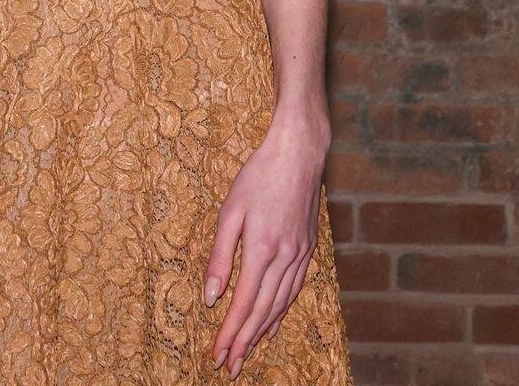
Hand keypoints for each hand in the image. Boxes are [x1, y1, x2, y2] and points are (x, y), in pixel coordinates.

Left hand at [205, 119, 328, 377]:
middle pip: (262, 312)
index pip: (243, 304)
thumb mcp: (230, 211)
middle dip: (244, 342)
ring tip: (247, 351)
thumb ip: (220, 256)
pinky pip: (294, 289)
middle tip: (230, 366)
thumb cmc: (259, 176)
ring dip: (262, 332)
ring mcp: (300, 255)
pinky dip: (281, 311)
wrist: (299, 153)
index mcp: (262, 249)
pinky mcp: (307, 249)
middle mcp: (285, 258)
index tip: (217, 355)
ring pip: (280, 305)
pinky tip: (272, 322)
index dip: (229, 333)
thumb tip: (211, 297)